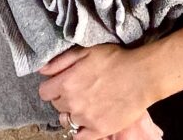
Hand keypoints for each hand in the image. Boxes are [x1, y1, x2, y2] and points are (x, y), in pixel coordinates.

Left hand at [38, 44, 157, 139]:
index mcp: (66, 83)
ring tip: (87, 101)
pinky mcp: (99, 130)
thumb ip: (60, 61)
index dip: (52, 86)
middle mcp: (73, 103)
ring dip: (74, 111)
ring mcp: (86, 119)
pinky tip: (87, 120)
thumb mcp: (85, 51)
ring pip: (68, 119)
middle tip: (78, 88)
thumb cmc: (114, 59)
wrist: (140, 76)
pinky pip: (80, 138)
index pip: (44, 92)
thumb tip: (41, 70)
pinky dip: (81, 131)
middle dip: (63, 97)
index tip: (61, 82)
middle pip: (56, 105)